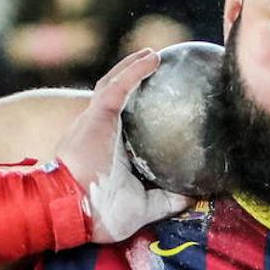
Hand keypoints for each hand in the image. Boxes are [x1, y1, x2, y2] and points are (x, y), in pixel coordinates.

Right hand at [56, 49, 191, 241]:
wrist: (77, 210)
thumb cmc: (103, 213)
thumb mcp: (144, 208)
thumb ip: (167, 200)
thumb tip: (192, 196)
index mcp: (110, 152)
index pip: (126, 127)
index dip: (139, 114)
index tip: (160, 106)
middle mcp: (102, 133)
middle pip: (118, 101)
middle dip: (132, 83)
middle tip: (157, 73)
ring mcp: (97, 121)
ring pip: (114, 85)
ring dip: (132, 68)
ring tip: (154, 56)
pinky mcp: (98, 114)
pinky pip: (118, 86)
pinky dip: (134, 70)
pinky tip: (154, 58)